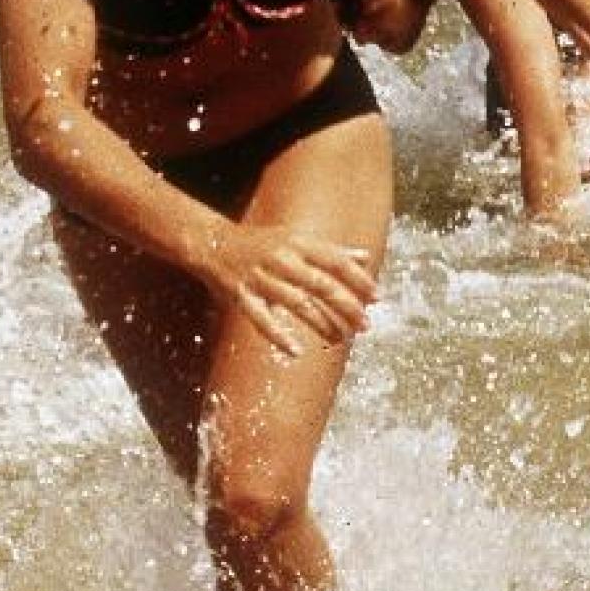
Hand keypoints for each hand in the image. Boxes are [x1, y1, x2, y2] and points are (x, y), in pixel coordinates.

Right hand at [205, 222, 378, 357]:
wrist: (212, 243)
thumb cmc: (260, 243)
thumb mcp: (296, 239)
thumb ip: (331, 250)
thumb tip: (365, 256)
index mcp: (298, 243)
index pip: (336, 261)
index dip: (359, 279)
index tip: (377, 297)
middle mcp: (282, 258)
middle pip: (321, 284)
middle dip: (347, 305)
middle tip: (365, 324)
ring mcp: (261, 277)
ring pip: (296, 303)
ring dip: (321, 323)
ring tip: (339, 339)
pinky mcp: (241, 295)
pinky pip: (261, 319)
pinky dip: (278, 335)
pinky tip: (296, 350)